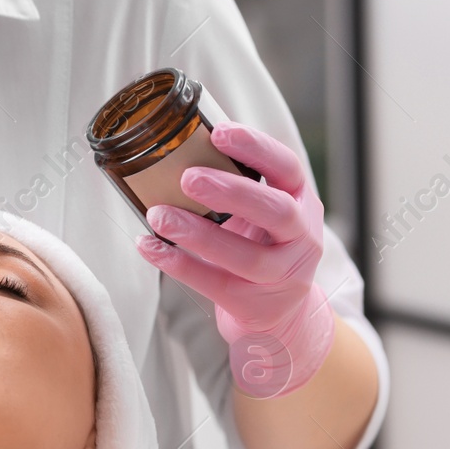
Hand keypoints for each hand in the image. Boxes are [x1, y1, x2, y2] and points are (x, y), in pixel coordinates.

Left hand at [135, 122, 335, 398]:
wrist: (281, 316)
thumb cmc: (260, 247)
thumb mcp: (260, 214)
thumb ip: (234, 185)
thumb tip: (178, 145)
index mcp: (300, 203)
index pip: (288, 169)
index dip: (257, 149)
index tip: (219, 132)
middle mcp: (301, 239)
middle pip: (276, 212)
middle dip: (231, 192)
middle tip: (188, 177)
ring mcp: (282, 277)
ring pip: (245, 256)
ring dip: (198, 233)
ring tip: (158, 215)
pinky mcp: (254, 306)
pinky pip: (214, 285)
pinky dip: (177, 264)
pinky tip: (148, 246)